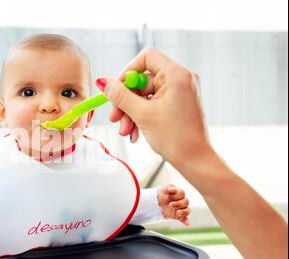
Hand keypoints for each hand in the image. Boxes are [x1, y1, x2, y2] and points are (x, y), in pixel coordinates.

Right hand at [96, 47, 213, 171]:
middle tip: (115, 117)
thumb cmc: (176, 139)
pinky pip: (154, 103)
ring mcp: (180, 92)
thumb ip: (120, 96)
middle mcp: (180, 79)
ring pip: (145, 95)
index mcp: (176, 75)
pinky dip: (142, 116)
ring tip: (126, 131)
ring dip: (131, 112)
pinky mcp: (178, 103)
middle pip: (142, 80)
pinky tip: (136, 132)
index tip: (116, 90)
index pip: (146, 57)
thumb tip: (104, 82)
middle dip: (126, 101)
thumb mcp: (142, 114)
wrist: (195, 160)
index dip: (127, 72)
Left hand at [157, 185, 189, 225]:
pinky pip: (184, 219)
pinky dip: (186, 221)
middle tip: (170, 205)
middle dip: (178, 203)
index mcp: (179, 193)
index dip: (176, 194)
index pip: (182, 193)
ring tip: (177, 213)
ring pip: (187, 210)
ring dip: (183, 212)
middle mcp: (182, 201)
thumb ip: (168, 187)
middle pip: (186, 202)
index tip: (170, 195)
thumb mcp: (163, 189)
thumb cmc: (163, 194)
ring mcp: (181, 208)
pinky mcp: (179, 215)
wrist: (158, 202)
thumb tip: (172, 188)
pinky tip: (187, 223)